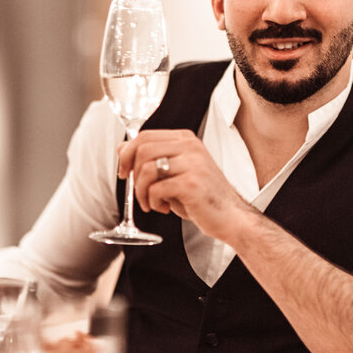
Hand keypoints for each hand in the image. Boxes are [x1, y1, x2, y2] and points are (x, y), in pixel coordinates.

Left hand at [118, 129, 255, 241]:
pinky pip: (156, 189)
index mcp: (186, 140)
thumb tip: (122, 148)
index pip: (145, 136)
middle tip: (139, 192)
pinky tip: (163, 207)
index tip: (124, 172)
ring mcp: (192, 164)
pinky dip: (153, 202)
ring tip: (151, 203)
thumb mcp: (174, 172)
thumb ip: (151, 158)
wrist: (230, 216)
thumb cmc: (201, 196)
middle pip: (142, 150)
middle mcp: (190, 147)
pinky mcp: (191, 183)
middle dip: (132, 174)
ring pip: (147, 170)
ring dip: (141, 191)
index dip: (127, 154)